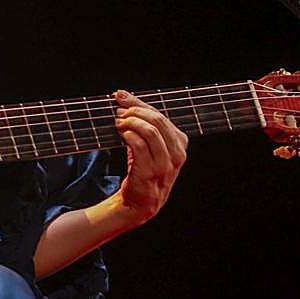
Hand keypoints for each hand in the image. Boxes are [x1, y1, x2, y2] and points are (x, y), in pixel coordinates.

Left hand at [113, 90, 187, 224]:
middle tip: (119, 111)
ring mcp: (165, 165)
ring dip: (131, 122)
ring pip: (151, 131)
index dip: (139, 103)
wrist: (139, 202)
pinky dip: (129, 135)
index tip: (120, 96)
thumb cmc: (143, 170)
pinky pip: (139, 146)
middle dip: (134, 111)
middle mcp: (177, 154)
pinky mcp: (150, 173)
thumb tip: (124, 97)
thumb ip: (143, 124)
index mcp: (180, 144)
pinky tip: (121, 134)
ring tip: (119, 123)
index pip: (161, 115)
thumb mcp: (149, 146)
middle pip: (158, 120)